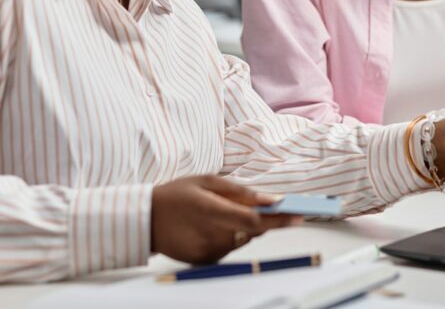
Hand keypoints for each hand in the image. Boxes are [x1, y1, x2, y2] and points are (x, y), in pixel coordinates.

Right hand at [151, 175, 300, 263]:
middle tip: (281, 210)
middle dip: (266, 221)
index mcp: (211, 211)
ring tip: (227, 212)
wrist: (144, 220)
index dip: (279, 219)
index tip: (299, 215)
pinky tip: (214, 225)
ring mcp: (208, 252)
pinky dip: (231, 236)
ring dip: (246, 227)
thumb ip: (239, 191)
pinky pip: (230, 248)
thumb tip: (270, 200)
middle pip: (252, 232)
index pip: (253, 220)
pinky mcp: (205, 262)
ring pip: (243, 240)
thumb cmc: (176, 194)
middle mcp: (211, 236)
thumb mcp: (205, 182)